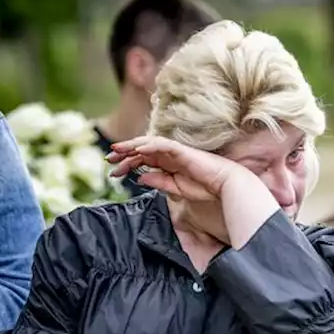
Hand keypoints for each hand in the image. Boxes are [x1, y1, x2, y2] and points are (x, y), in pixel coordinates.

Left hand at [109, 136, 251, 201]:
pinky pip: (162, 144)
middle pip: (142, 150)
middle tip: (108, 158)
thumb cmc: (206, 188)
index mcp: (168, 164)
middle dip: (124, 153)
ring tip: (117, 150)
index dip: (127, 164)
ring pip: (148, 144)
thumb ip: (159, 183)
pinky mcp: (182, 150)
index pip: (143, 160)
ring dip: (132, 146)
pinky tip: (137, 150)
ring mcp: (175, 151)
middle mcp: (169, 155)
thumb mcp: (176, 189)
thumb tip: (140, 179)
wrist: (225, 187)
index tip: (113, 172)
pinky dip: (149, 145)